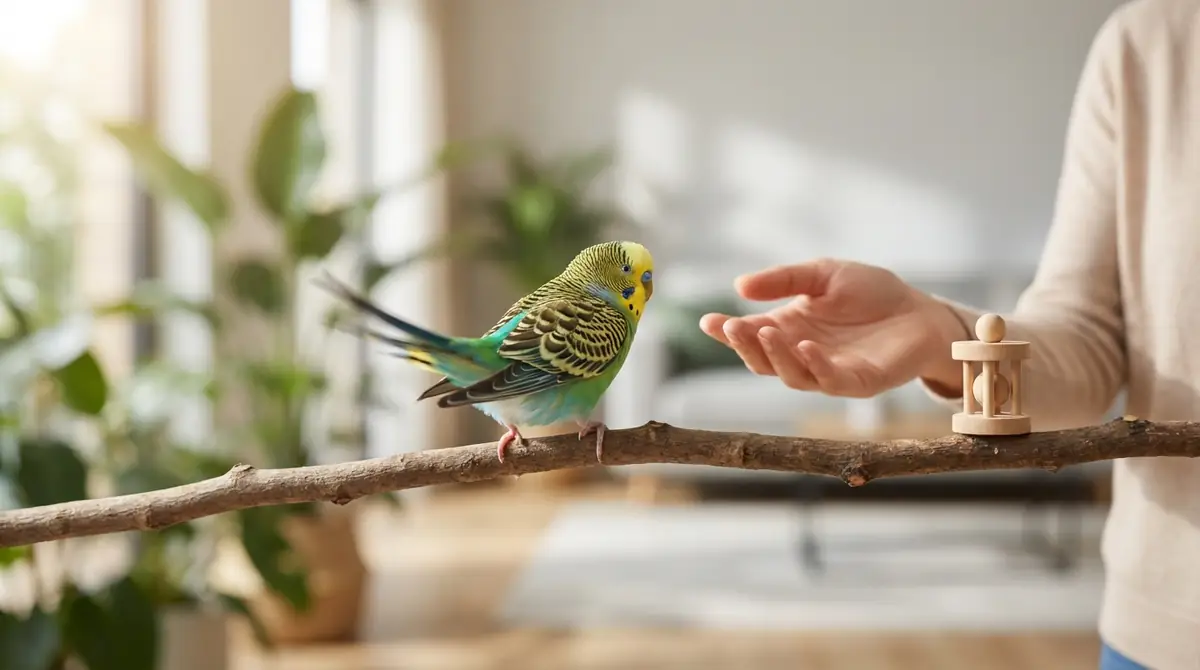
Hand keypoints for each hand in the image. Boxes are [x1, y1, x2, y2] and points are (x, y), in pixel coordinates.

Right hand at [699, 258, 967, 397]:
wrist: (921, 310)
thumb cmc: (872, 293)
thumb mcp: (823, 274)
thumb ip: (784, 279)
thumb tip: (740, 285)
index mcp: (790, 330)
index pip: (751, 335)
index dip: (727, 332)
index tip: (708, 321)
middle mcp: (803, 355)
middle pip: (763, 360)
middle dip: (744, 346)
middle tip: (732, 328)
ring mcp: (828, 372)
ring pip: (791, 375)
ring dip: (775, 356)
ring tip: (764, 332)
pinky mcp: (858, 382)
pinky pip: (830, 380)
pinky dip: (815, 366)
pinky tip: (807, 347)